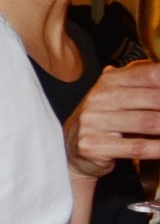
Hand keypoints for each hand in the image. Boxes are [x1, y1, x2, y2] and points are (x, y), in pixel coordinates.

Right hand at [66, 62, 159, 179]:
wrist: (71, 150)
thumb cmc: (104, 120)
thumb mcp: (117, 94)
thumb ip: (140, 79)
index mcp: (108, 81)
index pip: (150, 74)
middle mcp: (99, 98)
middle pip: (154, 99)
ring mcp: (93, 122)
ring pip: (149, 122)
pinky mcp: (93, 145)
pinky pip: (137, 146)